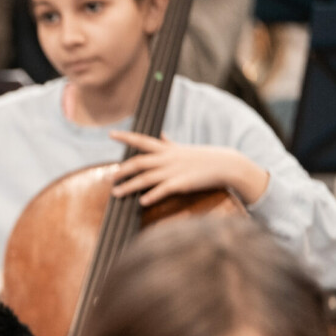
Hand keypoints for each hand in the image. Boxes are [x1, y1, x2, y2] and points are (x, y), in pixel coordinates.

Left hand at [110, 131, 269, 205]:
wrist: (226, 165)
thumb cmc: (203, 157)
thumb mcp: (183, 148)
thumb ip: (168, 142)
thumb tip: (159, 133)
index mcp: (167, 149)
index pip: (142, 140)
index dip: (126, 137)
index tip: (110, 134)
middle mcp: (167, 159)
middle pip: (139, 162)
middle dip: (122, 170)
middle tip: (109, 177)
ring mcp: (174, 171)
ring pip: (146, 178)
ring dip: (129, 186)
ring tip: (116, 193)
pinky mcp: (182, 183)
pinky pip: (164, 190)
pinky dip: (153, 196)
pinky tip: (142, 202)